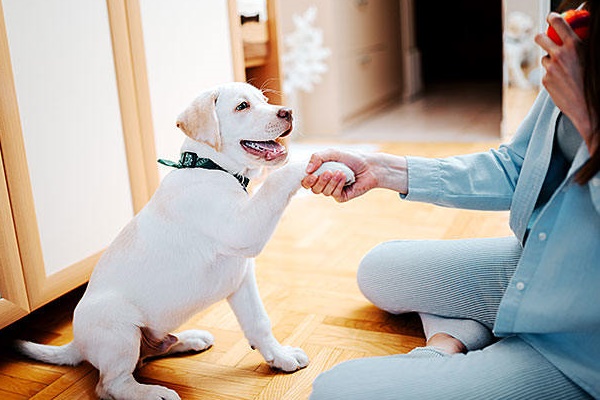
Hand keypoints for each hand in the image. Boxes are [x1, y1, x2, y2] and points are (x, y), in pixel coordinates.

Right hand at [301, 150, 376, 201]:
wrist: (369, 166)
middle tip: (329, 172)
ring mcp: (333, 190)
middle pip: (313, 189)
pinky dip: (338, 185)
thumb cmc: (351, 158)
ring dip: (332, 181)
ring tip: (341, 172)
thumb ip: (317, 157)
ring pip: (324, 192)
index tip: (312, 175)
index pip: (306, 182)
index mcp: (320, 173)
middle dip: (320, 181)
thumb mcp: (332, 153)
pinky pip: (334, 194)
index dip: (307, 181)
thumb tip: (307, 169)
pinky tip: (345, 177)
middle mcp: (325, 183)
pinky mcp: (341, 196)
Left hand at [535, 12, 594, 148]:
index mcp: (574, 46)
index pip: (558, 23)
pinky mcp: (546, 81)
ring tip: (565, 68)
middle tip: (547, 39)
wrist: (590, 107)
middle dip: (542, 37)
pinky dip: (552, 73)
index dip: (553, 18)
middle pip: (540, 38)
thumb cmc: (596, 82)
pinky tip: (564, 81)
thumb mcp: (594, 57)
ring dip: (551, 59)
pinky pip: (546, 72)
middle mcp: (559, 56)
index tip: (552, 17)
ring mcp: (550, 69)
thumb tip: (583, 33)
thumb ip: (584, 44)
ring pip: (544, 57)